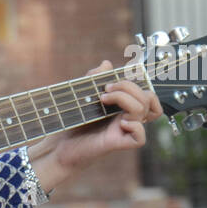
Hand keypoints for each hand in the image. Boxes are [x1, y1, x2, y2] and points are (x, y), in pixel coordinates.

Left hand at [28, 60, 164, 184]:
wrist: (59, 143)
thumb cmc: (73, 121)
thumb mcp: (83, 94)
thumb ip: (94, 78)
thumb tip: (106, 64)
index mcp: (125, 106)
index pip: (147, 93)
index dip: (138, 83)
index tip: (113, 81)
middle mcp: (128, 117)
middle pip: (148, 98)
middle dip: (128, 86)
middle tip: (106, 89)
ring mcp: (125, 130)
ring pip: (145, 111)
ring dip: (126, 99)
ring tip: (103, 100)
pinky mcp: (119, 143)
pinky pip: (140, 138)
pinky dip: (134, 126)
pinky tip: (120, 123)